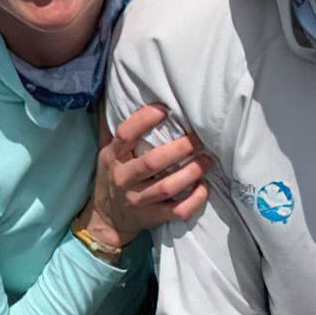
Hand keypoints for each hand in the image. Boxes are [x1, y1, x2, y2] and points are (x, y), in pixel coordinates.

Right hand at [75, 104, 212, 251]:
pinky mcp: (153, 217)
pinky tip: (204, 187)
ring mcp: (139, 200)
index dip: (143, 120)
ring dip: (192, 172)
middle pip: (152, 162)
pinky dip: (195, 199)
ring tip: (209, 160)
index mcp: (112, 157)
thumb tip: (118, 94)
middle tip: (200, 138)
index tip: (164, 108)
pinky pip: (177, 210)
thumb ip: (117, 131)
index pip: (125, 135)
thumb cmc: (113, 178)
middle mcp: (124, 179)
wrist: (107, 220)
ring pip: (168, 187)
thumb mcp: (107, 154)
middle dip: (180, 149)